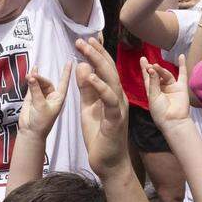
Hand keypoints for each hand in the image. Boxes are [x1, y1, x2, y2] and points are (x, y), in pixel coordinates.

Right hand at [18, 66, 71, 140]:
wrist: (31, 131)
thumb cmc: (41, 122)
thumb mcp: (40, 105)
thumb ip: (36, 90)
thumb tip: (31, 76)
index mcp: (58, 98)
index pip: (64, 83)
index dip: (66, 72)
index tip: (70, 61)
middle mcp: (51, 95)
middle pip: (46, 82)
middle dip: (40, 78)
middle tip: (32, 78)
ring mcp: (41, 95)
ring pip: (38, 83)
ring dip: (34, 78)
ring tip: (28, 76)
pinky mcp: (32, 96)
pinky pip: (32, 84)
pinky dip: (32, 78)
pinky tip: (32, 69)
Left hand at [75, 37, 129, 177]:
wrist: (108, 161)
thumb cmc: (99, 134)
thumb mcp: (88, 107)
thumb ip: (86, 88)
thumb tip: (83, 66)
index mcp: (112, 93)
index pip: (105, 69)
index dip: (96, 53)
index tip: (85, 39)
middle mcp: (119, 97)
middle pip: (109, 69)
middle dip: (96, 53)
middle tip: (82, 39)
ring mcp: (119, 107)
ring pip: (111, 79)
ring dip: (97, 62)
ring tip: (85, 49)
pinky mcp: (116, 119)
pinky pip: (109, 99)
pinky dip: (100, 86)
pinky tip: (90, 76)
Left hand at [141, 55, 190, 127]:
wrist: (173, 120)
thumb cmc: (160, 111)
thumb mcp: (153, 95)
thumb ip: (153, 82)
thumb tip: (152, 68)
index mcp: (152, 91)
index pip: (148, 77)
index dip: (145, 68)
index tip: (142, 59)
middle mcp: (161, 88)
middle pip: (157, 75)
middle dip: (153, 69)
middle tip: (150, 65)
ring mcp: (171, 87)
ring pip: (166, 75)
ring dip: (161, 70)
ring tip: (156, 67)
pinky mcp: (181, 87)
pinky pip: (183, 74)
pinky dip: (182, 65)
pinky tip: (181, 56)